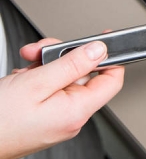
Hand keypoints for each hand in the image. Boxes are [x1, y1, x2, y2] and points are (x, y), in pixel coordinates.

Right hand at [0, 38, 123, 158]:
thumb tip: (100, 50)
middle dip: (62, 56)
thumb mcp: (37, 83)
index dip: (110, 56)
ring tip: (25, 66)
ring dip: (44, 66)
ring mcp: (56, 119)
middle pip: (82, 75)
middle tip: (41, 51)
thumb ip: (72, 64)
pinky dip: (35, 79)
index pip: (111, 79)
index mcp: (76, 111)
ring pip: (62, 79)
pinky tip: (20, 80)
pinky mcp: (42, 118)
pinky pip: (48, 91)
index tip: (104, 39)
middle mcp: (70, 118)